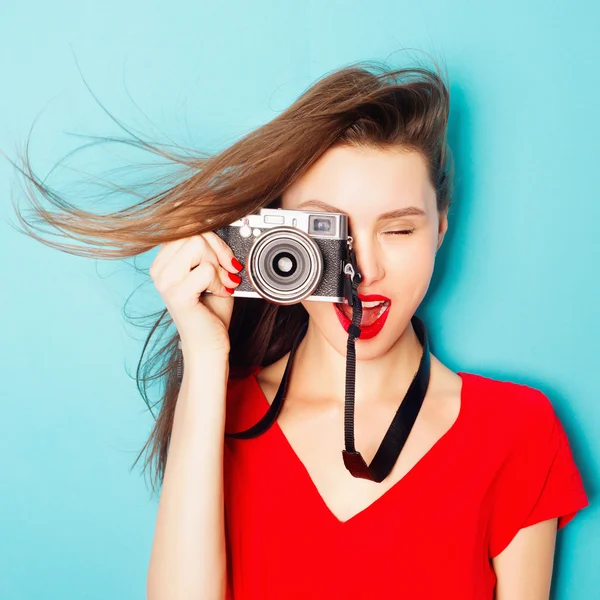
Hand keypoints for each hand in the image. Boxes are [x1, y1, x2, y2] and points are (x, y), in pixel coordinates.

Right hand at [149, 232, 242, 357]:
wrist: (208, 344)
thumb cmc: (211, 310)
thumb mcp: (212, 271)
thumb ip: (210, 249)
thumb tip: (220, 225)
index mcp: (163, 261)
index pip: (186, 228)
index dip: (211, 238)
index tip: (224, 255)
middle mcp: (159, 270)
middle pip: (193, 233)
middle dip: (219, 249)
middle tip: (228, 271)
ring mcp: (165, 282)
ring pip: (198, 246)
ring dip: (219, 266)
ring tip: (222, 283)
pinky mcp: (177, 294)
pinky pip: (206, 269)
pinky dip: (220, 281)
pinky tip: (220, 293)